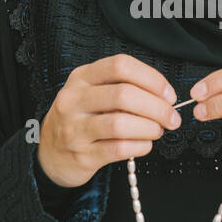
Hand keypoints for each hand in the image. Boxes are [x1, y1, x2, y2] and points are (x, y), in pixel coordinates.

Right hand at [37, 53, 179, 187]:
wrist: (50, 153)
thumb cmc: (82, 119)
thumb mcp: (92, 93)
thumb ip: (122, 88)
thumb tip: (164, 96)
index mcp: (81, 77)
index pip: (120, 66)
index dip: (151, 78)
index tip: (168, 94)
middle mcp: (74, 100)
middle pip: (123, 95)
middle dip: (157, 107)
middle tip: (172, 118)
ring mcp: (74, 128)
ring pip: (121, 124)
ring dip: (150, 128)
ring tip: (158, 131)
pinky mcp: (82, 155)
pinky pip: (119, 149)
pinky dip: (140, 146)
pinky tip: (145, 145)